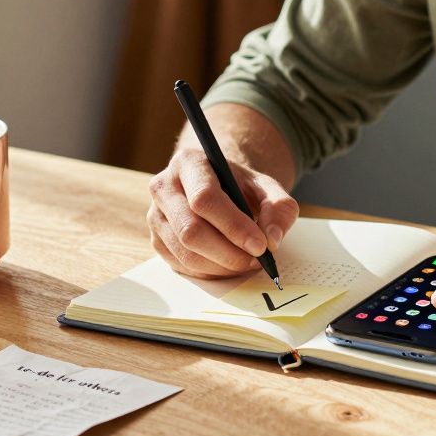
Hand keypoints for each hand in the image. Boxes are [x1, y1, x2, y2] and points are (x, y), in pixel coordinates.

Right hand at [148, 148, 298, 279]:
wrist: (219, 187)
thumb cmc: (240, 186)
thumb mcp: (267, 187)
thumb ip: (279, 208)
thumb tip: (272, 239)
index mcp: (189, 162)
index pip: (205, 198)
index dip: (233, 226)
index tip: (260, 246)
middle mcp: (164, 187)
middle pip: (190, 230)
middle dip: (228, 253)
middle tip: (257, 260)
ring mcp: (155, 215)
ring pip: (185, 253)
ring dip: (221, 266)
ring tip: (247, 262)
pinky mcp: (156, 240)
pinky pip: (181, 266)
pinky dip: (210, 272)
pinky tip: (229, 264)